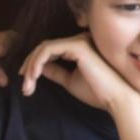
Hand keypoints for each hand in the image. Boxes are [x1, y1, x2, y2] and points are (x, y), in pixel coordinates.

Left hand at [19, 34, 133, 110]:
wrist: (115, 99)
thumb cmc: (97, 92)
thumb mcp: (70, 81)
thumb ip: (56, 72)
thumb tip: (40, 68)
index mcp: (78, 48)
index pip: (50, 50)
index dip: (35, 63)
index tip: (27, 80)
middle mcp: (79, 40)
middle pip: (45, 47)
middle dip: (30, 65)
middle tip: (24, 85)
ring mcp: (78, 41)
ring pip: (44, 48)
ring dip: (32, 66)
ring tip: (28, 84)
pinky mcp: (77, 46)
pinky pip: (49, 50)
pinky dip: (38, 62)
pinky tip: (34, 76)